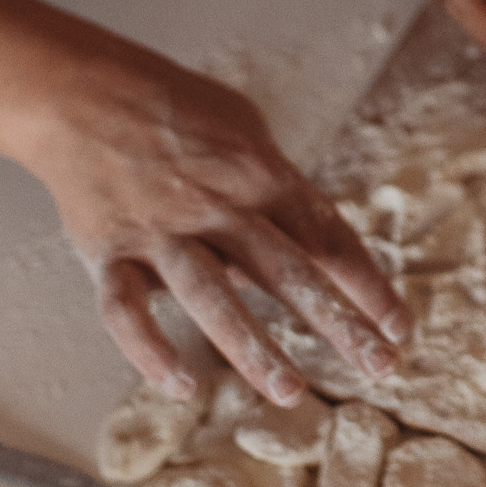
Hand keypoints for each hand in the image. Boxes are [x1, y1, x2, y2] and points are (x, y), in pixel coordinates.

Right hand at [18, 52, 411, 405]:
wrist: (83, 93)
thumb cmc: (176, 110)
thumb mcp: (245, 130)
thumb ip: (276, 190)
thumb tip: (303, 249)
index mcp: (260, 174)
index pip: (327, 237)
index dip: (368, 285)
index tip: (401, 327)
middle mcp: (217, 206)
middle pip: (286, 271)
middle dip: (338, 322)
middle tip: (379, 368)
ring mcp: (161, 231)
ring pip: (212, 296)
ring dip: (253, 348)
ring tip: (291, 392)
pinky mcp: (109, 251)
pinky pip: (127, 310)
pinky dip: (150, 350)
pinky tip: (183, 387)